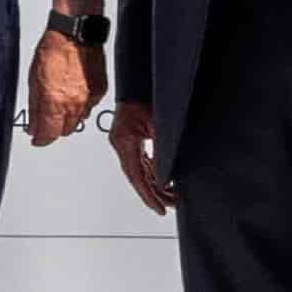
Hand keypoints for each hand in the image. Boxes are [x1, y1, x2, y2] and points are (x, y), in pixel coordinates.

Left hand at [26, 26, 105, 145]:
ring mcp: (89, 99)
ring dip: (68, 116)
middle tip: (47, 117)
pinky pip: (89, 106)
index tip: (37, 138)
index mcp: (54, 102)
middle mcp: (74, 104)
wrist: (76, 32)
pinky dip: (81, 104)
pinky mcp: (100, 92)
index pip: (48, 135)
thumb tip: (34, 126)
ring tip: (61, 99)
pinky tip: (74, 90)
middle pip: (64, 131)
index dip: (40, 139)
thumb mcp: (33, 79)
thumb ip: (35, 107)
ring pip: (78, 120)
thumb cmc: (53, 49)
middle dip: (54, 127)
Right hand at [106, 100, 174, 215]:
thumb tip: (166, 173)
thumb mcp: (157, 124)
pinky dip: (151, 172)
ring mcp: (124, 143)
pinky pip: (140, 162)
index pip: (136, 175)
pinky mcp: (130, 141)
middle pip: (137, 177)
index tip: (159, 208)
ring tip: (170, 196)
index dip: (148, 195)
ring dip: (153, 184)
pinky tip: (161, 180)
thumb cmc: (143, 97)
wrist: (136, 84)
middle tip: (170, 205)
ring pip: (139, 171)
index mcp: (125, 141)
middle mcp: (121, 145)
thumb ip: (160, 150)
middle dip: (153, 193)